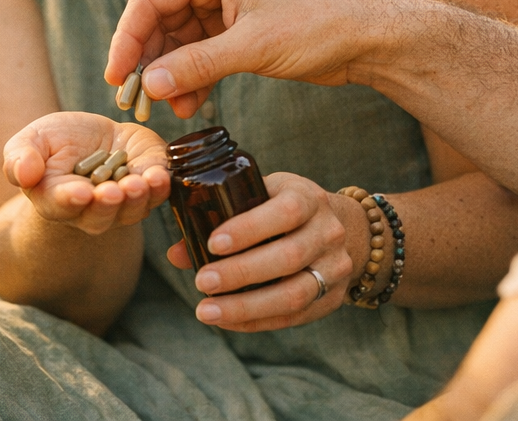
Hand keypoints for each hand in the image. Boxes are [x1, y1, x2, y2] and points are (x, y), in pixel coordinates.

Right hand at [3, 112, 170, 234]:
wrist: (91, 139)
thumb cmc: (55, 143)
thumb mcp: (31, 141)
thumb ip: (20, 158)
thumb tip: (24, 173)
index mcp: (56, 200)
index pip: (61, 205)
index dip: (70, 200)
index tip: (80, 192)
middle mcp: (91, 210)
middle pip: (100, 216)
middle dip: (108, 204)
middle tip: (114, 192)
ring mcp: (123, 204)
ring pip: (132, 210)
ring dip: (138, 199)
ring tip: (142, 182)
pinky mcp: (148, 187)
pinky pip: (157, 195)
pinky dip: (161, 187)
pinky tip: (161, 174)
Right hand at [106, 0, 382, 117]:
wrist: (369, 35)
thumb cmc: (319, 24)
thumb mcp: (253, 47)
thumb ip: (198, 64)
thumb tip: (149, 84)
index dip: (127, 38)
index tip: (115, 76)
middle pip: (161, 21)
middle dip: (148, 61)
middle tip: (137, 101)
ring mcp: (227, 5)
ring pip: (180, 42)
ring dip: (171, 75)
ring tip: (169, 109)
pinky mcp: (240, 30)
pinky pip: (202, 53)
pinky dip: (193, 77)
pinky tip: (190, 105)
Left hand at [165, 172, 358, 332]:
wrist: (343, 228)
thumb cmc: (284, 209)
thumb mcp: (260, 197)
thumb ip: (220, 218)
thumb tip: (175, 254)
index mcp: (308, 198)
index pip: (286, 211)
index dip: (250, 228)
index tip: (213, 243)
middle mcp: (328, 231)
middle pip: (290, 256)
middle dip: (241, 272)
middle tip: (202, 282)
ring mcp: (335, 267)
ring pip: (294, 294)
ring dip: (246, 306)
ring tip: (206, 311)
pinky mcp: (331, 298)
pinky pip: (294, 317)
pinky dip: (256, 321)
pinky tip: (226, 320)